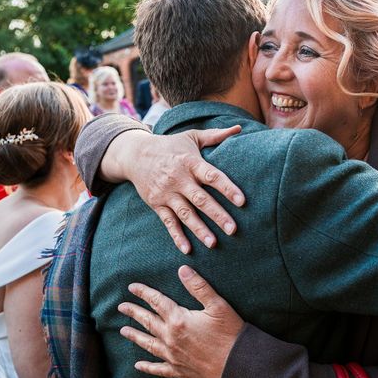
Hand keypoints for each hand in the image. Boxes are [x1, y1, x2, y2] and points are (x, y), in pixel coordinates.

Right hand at [106, 126, 245, 253]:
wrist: (135, 154)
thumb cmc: (170, 146)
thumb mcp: (191, 137)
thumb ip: (216, 136)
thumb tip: (239, 128)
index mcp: (190, 162)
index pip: (212, 176)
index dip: (227, 188)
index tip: (242, 201)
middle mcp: (178, 179)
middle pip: (201, 199)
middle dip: (217, 215)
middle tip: (233, 229)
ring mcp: (166, 193)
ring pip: (185, 214)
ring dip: (199, 229)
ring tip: (213, 243)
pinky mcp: (157, 204)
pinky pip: (168, 222)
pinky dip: (177, 236)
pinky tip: (187, 249)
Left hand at [118, 265, 243, 377]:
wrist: (237, 366)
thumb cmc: (230, 334)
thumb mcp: (217, 305)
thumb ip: (198, 287)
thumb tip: (182, 269)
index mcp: (179, 320)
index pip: (156, 301)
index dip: (144, 293)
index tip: (132, 287)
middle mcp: (171, 338)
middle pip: (148, 322)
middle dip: (134, 312)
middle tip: (121, 307)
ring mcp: (173, 356)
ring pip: (148, 344)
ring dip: (135, 336)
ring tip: (123, 331)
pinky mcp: (179, 371)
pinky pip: (158, 369)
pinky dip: (147, 367)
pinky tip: (138, 365)